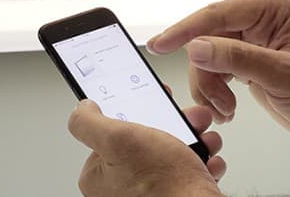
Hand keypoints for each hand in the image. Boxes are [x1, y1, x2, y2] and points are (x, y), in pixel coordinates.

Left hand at [68, 99, 224, 195]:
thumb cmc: (164, 186)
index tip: (151, 103)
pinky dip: (201, 163)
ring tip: (203, 140)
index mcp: (100, 177)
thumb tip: (81, 110)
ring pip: (170, 155)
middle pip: (146, 141)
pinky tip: (207, 161)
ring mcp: (148, 194)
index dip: (135, 113)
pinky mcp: (173, 196)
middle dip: (173, 127)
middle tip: (187, 120)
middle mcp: (122, 188)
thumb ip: (91, 123)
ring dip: (192, 142)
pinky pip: (186, 173)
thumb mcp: (120, 139)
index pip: (112, 133)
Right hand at [148, 0, 289, 150]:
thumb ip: (238, 59)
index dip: (186, 30)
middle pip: (208, 37)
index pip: (218, 14)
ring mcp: (252, 37)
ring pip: (206, 56)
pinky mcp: (247, 57)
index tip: (160, 44)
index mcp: (273, 8)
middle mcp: (261, 17)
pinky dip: (215, 91)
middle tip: (214, 99)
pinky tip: (229, 106)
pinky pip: (214, 69)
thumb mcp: (282, 76)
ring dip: (210, 86)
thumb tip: (197, 47)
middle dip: (206, 72)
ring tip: (228, 108)